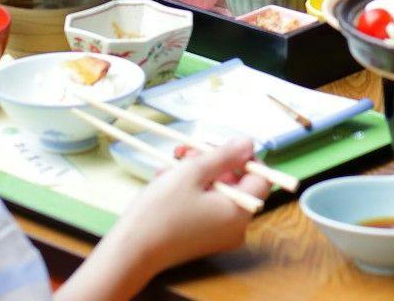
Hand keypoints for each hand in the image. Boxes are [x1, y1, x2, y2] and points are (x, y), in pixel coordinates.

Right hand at [62, 139, 270, 299]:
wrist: (131, 250)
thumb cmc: (162, 210)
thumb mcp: (193, 173)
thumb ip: (224, 155)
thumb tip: (248, 143)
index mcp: (240, 212)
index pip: (261, 178)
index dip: (244, 156)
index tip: (219, 145)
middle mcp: (235, 227)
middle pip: (237, 183)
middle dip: (213, 162)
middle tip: (187, 151)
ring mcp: (218, 235)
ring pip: (217, 192)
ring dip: (197, 173)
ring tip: (172, 163)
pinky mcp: (202, 237)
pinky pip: (205, 206)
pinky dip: (190, 190)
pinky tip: (167, 179)